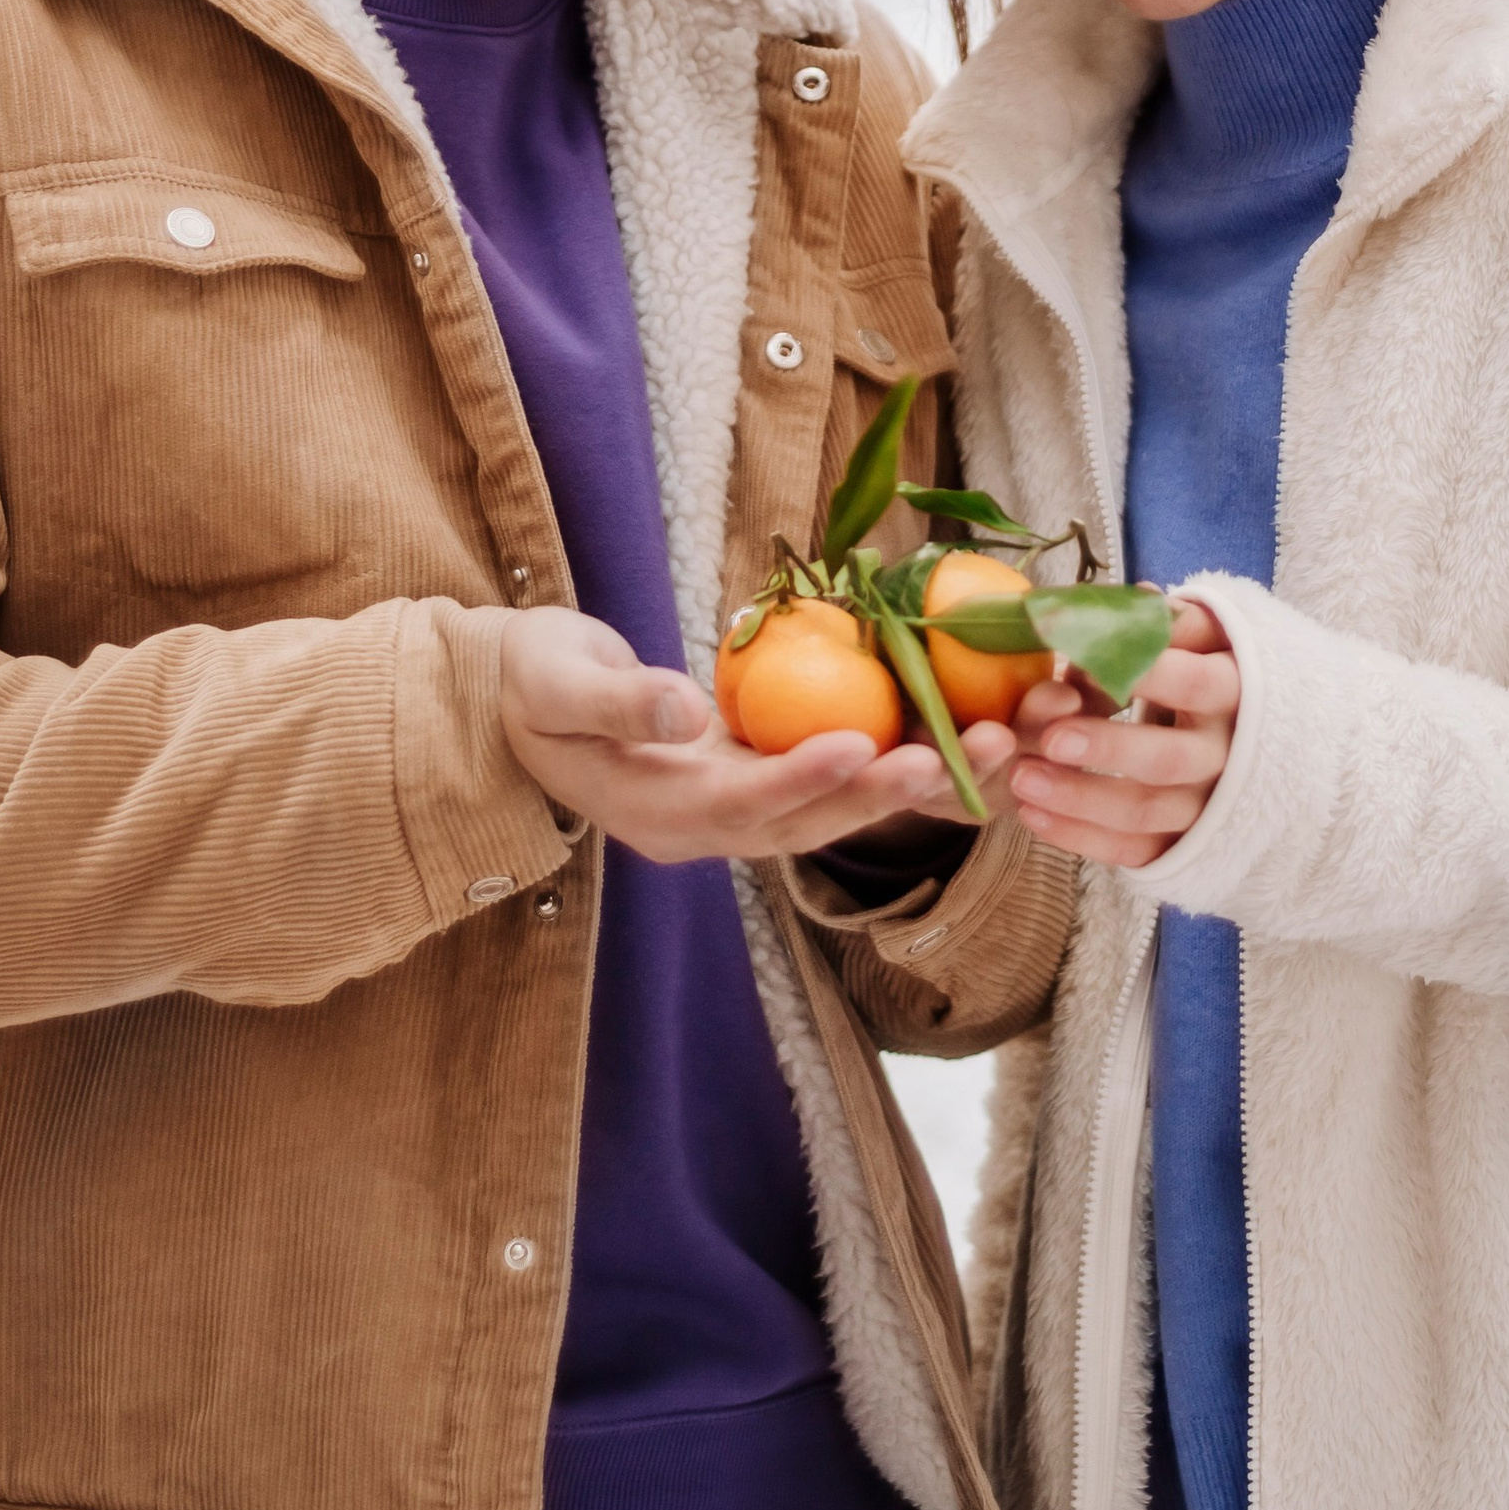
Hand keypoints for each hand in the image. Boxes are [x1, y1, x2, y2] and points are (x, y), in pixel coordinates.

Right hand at [497, 609, 1013, 866]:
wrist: (518, 701)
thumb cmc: (528, 681)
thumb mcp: (557, 682)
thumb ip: (618, 701)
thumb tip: (681, 713)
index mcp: (655, 814)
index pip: (739, 804)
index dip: (800, 777)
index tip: (859, 742)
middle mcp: (706, 828)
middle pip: (809, 820)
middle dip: (887, 791)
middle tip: (964, 757)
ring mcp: (734, 809)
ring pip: (835, 805)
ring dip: (912, 781)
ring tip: (990, 747)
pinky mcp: (756, 779)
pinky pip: (832, 778)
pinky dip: (891, 756)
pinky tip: (955, 728)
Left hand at [1006, 599, 1237, 870]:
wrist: (1249, 743)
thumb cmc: (1209, 673)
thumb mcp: (1205, 640)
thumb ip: (1172, 624)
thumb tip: (1142, 598)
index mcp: (1235, 695)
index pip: (1196, 684)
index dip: (1146, 674)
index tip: (1086, 660)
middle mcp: (1226, 759)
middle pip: (1168, 760)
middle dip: (1107, 749)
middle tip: (1049, 738)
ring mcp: (1204, 809)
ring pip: (1145, 812)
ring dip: (1079, 798)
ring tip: (1019, 778)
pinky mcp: (1180, 847)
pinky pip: (1131, 852)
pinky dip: (1080, 837)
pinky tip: (1031, 815)